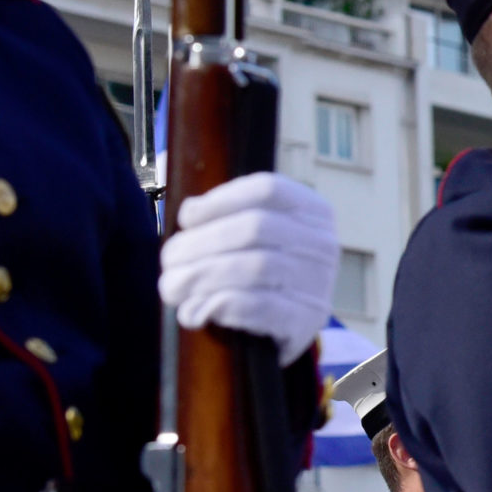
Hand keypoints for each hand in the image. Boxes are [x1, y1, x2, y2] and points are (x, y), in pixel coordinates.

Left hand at [157, 173, 339, 364]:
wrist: (285, 327)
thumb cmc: (257, 271)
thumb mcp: (249, 232)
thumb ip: (217, 205)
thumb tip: (172, 165)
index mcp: (311, 211)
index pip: (268, 190)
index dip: (220, 199)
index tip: (187, 217)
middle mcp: (322, 244)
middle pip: (256, 228)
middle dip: (200, 244)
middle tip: (169, 261)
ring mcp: (319, 283)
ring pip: (254, 268)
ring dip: (202, 277)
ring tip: (173, 288)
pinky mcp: (306, 320)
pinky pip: (259, 307)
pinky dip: (220, 306)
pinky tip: (197, 310)